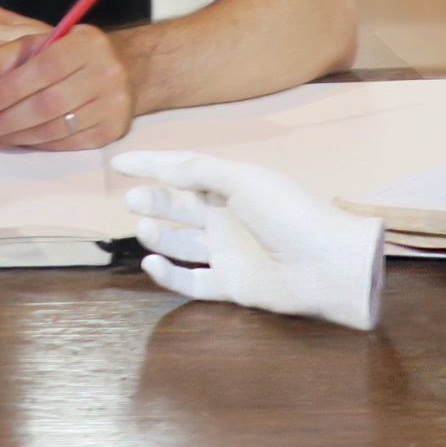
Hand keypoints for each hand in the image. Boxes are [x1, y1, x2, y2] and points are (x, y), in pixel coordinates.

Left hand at [0, 24, 136, 150]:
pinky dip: (41, 144)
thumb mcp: (41, 43)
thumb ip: (9, 55)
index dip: (11, 88)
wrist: (124, 71)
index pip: (45, 68)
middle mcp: (106, 72)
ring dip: (22, 135)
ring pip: (58, 128)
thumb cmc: (71, 56)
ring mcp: (113, 104)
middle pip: (50, 103)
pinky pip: (69, 143)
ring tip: (0, 135)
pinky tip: (24, 139)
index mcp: (86, 43)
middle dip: (11, 118)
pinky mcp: (113, 129)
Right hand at [114, 150, 384, 331]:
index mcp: (232, 185)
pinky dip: (169, 273)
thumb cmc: (290, 213)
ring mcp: (227, 251)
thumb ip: (200, 172)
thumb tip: (162, 168)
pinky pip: (190, 280)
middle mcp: (227, 216)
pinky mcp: (229, 284)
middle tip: (132, 199)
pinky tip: (152, 262)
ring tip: (143, 228)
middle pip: (179, 205)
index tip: (119, 162)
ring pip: (181, 242)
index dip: (151, 164)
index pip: (184, 168)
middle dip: (153, 200)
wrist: (326, 264)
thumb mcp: (244, 180)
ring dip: (159, 234)